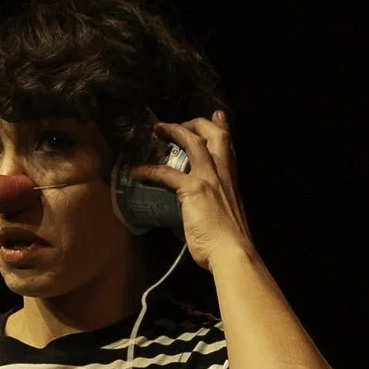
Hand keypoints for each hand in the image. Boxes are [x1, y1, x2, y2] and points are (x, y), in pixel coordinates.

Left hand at [127, 112, 254, 270]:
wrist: (231, 252)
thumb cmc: (227, 242)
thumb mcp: (220, 218)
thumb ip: (204, 210)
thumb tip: (184, 218)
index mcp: (231, 180)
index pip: (229, 145)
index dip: (222, 126)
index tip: (216, 116)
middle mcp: (223, 174)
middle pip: (214, 134)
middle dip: (196, 123)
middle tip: (179, 124)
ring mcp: (208, 179)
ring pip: (193, 142)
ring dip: (174, 131)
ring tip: (158, 129)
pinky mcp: (193, 189)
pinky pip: (166, 173)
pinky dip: (149, 170)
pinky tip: (137, 172)